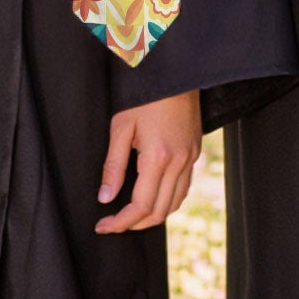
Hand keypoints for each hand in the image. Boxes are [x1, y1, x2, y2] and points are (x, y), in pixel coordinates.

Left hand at [95, 89, 201, 233]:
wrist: (175, 72)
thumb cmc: (146, 95)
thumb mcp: (121, 127)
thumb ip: (113, 166)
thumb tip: (105, 197)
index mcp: (158, 157)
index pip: (140, 206)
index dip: (120, 222)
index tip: (103, 226)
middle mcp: (179, 161)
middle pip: (159, 211)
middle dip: (135, 224)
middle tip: (113, 223)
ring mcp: (190, 157)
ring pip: (175, 202)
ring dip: (153, 215)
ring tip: (131, 215)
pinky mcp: (195, 151)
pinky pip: (184, 187)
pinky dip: (168, 200)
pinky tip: (153, 196)